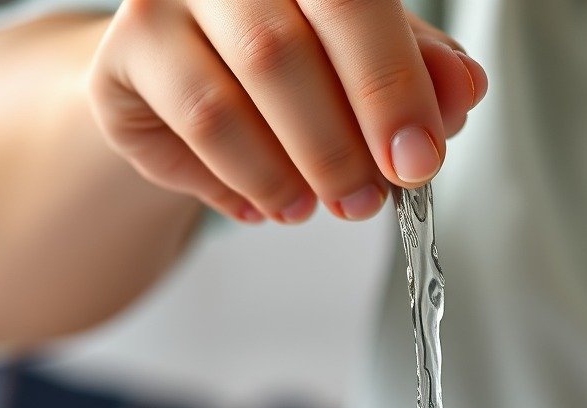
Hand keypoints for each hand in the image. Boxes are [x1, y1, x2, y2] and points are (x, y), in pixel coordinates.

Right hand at [87, 0, 486, 224]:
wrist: (190, 72)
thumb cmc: (291, 61)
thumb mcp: (367, 64)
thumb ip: (416, 72)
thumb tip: (462, 94)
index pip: (352, 1)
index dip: (390, 85)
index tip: (419, 160)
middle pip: (282, 49)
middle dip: (338, 145)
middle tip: (366, 202)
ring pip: (231, 101)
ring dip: (287, 175)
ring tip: (316, 208)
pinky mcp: (124, 55)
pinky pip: (192, 131)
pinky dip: (242, 181)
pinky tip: (267, 204)